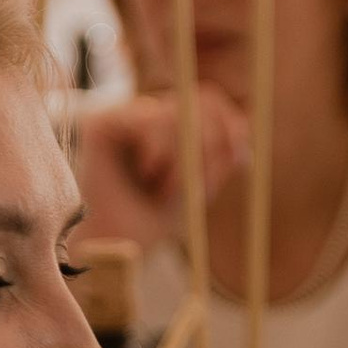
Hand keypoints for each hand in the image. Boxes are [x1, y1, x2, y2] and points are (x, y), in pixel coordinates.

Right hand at [72, 84, 248, 248]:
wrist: (112, 247)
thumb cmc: (148, 224)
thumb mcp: (195, 192)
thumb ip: (217, 163)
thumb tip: (243, 143)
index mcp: (171, 129)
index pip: (211, 102)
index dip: (230, 122)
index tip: (237, 152)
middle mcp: (149, 116)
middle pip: (200, 100)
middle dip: (208, 143)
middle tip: (196, 181)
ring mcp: (126, 117)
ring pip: (176, 111)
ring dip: (180, 157)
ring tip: (164, 188)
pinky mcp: (104, 122)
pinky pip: (149, 118)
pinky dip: (158, 150)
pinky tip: (146, 172)